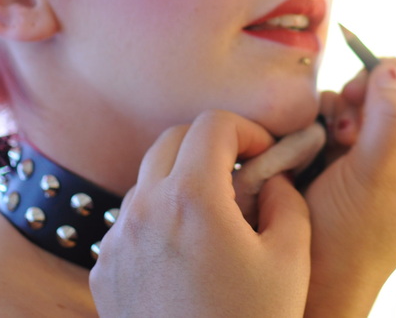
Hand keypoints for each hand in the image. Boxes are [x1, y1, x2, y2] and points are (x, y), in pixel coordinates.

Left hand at [90, 111, 311, 317]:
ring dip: (182, 180)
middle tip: (242, 174)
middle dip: (212, 146)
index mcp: (192, 198)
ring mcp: (117, 241)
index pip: (213, 124)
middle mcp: (145, 210)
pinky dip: (160, 219)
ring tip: (217, 219)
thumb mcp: (292, 259)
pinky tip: (188, 255)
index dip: (247, 130)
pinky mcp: (103, 271)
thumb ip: (287, 199)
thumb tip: (271, 178)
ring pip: (148, 180)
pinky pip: (130, 222)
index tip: (265, 154)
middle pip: (173, 140)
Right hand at [304, 61, 395, 317]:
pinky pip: (345, 106)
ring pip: (376, 95)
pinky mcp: (347, 145)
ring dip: (353, 102)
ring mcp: (380, 148)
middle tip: (354, 93)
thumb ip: (389, 122)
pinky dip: (333, 110)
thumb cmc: (350, 241)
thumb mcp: (376, 179)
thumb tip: (392, 69)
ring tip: (338, 131)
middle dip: (383, 89)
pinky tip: (324, 134)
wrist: (303, 270)